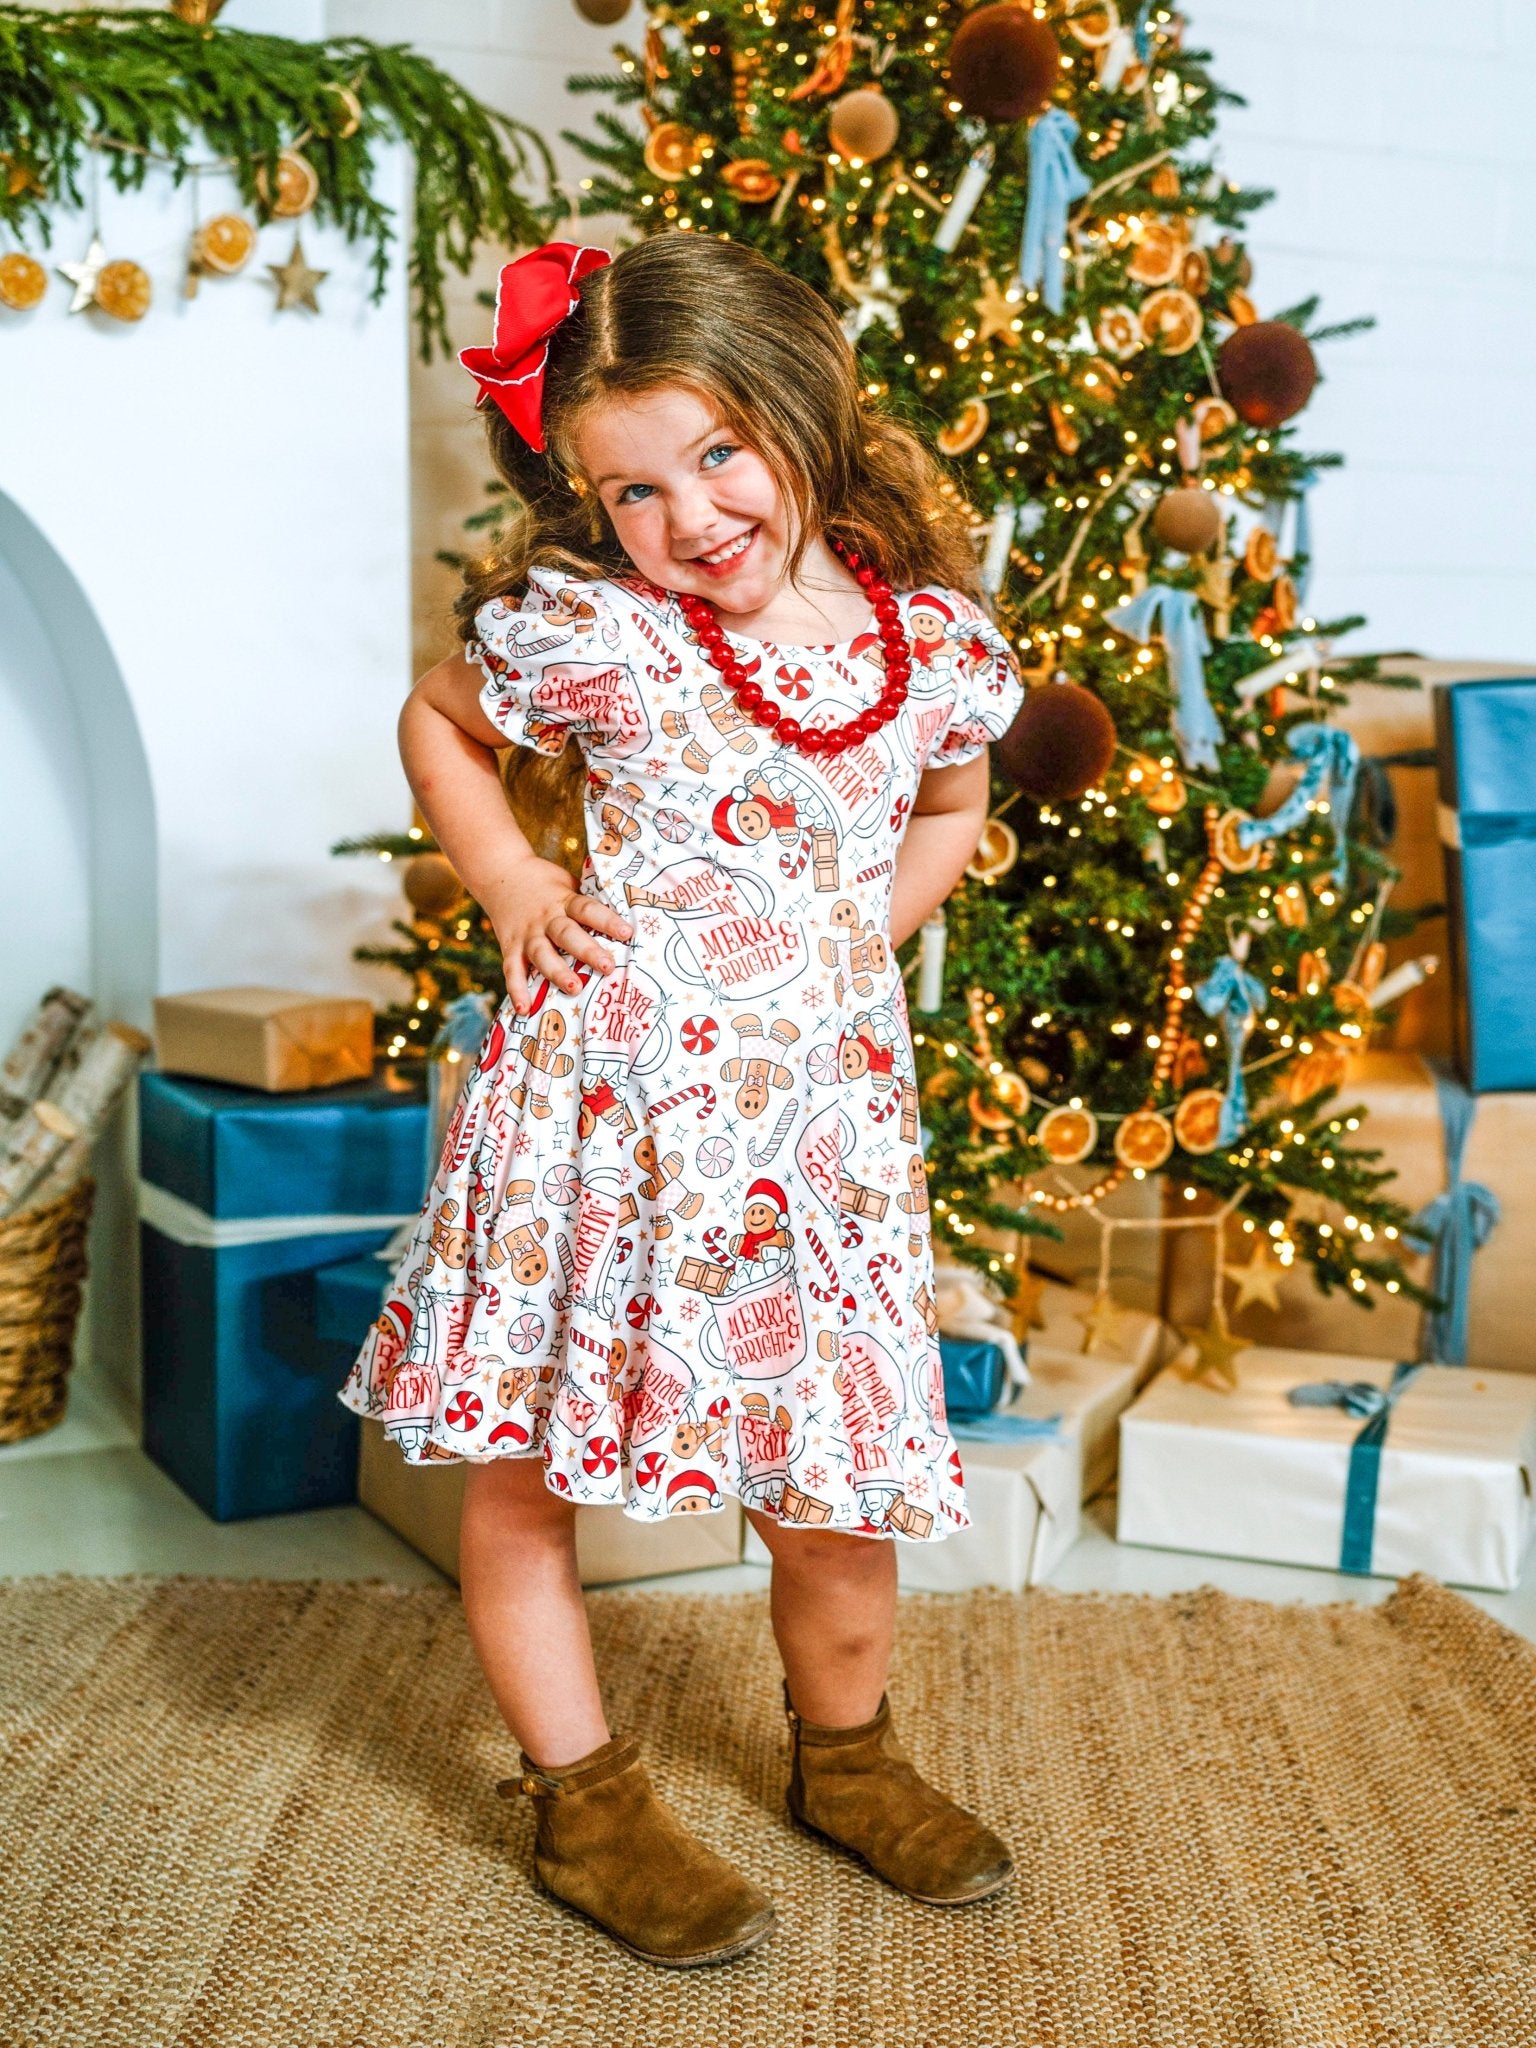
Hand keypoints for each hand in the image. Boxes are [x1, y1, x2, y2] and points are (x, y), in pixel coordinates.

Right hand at [489, 858, 633, 1014]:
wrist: (499, 873)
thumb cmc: (544, 883)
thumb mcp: (567, 883)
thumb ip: (586, 901)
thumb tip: (624, 913)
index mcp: (564, 900)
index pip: (588, 909)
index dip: (607, 921)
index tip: (627, 933)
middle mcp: (546, 918)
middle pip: (567, 934)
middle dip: (587, 951)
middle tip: (608, 966)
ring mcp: (527, 934)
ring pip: (542, 954)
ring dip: (557, 972)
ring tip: (574, 989)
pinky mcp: (510, 947)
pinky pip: (512, 970)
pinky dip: (516, 989)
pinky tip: (524, 1009)